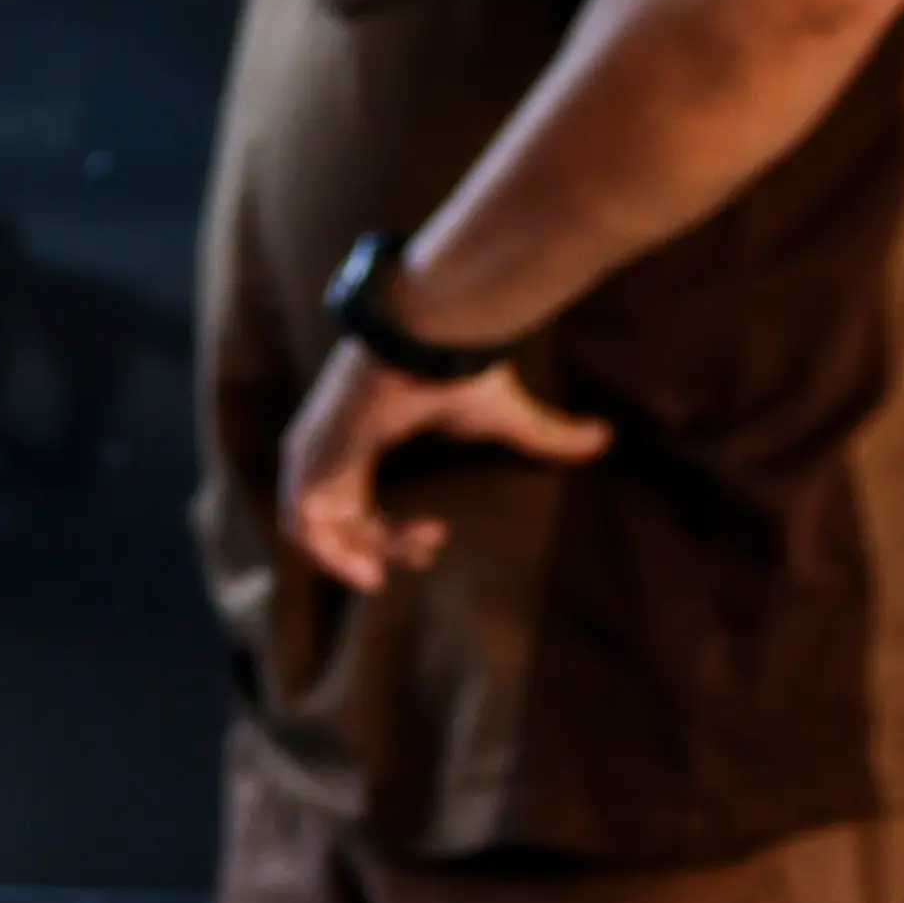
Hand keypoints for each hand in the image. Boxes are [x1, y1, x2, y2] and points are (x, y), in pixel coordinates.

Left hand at [278, 330, 608, 591]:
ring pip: (313, 532)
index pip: (356, 506)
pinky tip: (373, 561)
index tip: (439, 537)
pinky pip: (301, 522)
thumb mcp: (504, 418)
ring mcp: (314, 451)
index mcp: (363, 441)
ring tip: (394, 567)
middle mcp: (330, 449)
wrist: (433, 335)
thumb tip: (603, 438)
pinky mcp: (309, 455)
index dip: (389, 537)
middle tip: (428, 551)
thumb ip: (546, 436)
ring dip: (353, 560)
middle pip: (336, 525)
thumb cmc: (459, 368)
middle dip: (376, 553)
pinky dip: (329, 552)